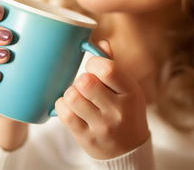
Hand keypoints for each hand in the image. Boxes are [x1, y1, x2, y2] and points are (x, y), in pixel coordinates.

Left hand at [55, 40, 149, 159]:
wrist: (130, 150)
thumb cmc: (127, 111)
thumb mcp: (128, 89)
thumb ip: (114, 66)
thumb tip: (101, 43)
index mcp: (131, 93)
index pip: (107, 69)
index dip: (94, 63)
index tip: (93, 67)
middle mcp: (118, 111)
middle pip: (86, 83)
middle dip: (81, 80)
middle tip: (85, 85)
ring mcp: (102, 127)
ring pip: (72, 97)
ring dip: (71, 93)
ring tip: (79, 96)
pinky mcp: (86, 138)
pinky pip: (64, 114)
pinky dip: (63, 105)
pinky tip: (71, 107)